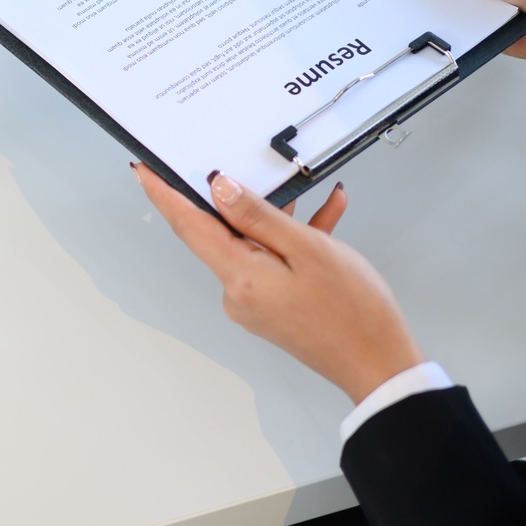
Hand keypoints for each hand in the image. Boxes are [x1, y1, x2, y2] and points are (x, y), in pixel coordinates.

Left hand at [136, 165, 421, 403]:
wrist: (381, 365)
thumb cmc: (354, 313)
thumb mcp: (307, 250)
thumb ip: (258, 216)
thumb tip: (218, 189)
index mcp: (240, 277)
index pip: (188, 225)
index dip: (163, 193)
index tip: (144, 168)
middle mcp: (239, 292)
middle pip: (220, 231)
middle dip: (233, 196)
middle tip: (240, 161)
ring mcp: (256, 301)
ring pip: (254, 243)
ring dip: (278, 216)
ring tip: (307, 190)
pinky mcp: (274, 304)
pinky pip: (275, 261)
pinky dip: (295, 239)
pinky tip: (325, 215)